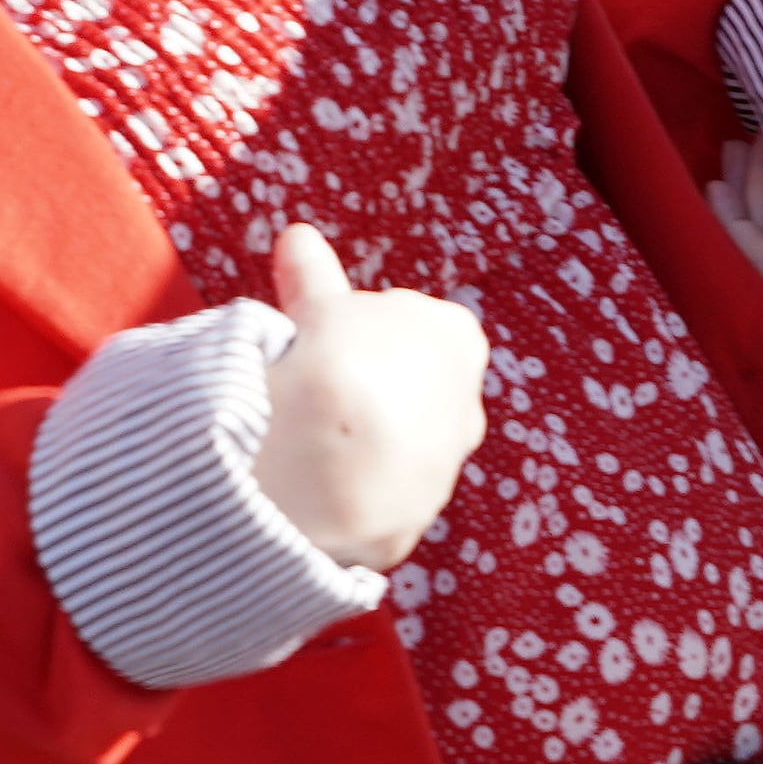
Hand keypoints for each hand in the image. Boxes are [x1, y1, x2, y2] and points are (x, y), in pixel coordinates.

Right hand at [252, 223, 487, 572]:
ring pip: (395, 454)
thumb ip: (313, 276)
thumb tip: (297, 236)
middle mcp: (464, 407)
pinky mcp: (408, 526)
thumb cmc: (334, 359)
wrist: (332, 455)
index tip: (325, 338)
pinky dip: (342, 499)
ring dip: (355, 447)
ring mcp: (440, 472)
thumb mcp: (318, 302)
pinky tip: (306, 488)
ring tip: (300, 440)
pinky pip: (370, 507)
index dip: (362, 330)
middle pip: (412, 393)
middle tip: (312, 387)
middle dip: (370, 390)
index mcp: (456, 339)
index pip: (412, 326)